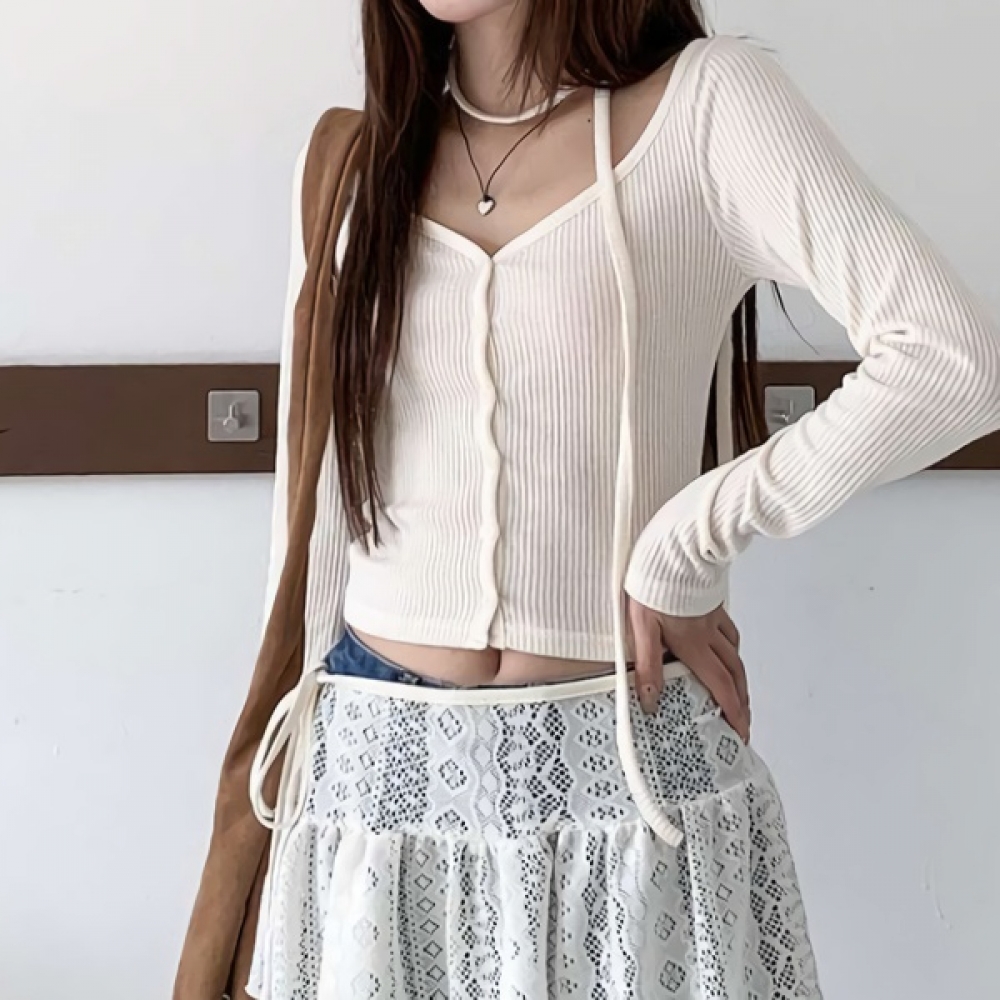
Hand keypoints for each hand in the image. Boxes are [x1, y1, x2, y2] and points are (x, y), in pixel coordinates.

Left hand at [627, 597, 750, 741]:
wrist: (672, 550)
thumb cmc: (654, 586)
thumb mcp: (642, 628)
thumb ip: (648, 665)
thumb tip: (650, 700)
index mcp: (693, 645)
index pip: (719, 686)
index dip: (732, 711)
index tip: (741, 731)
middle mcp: (708, 634)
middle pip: (733, 675)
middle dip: (741, 701)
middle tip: (744, 720)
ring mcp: (712, 618)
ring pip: (734, 653)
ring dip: (739, 677)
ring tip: (739, 693)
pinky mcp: (711, 603)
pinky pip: (729, 631)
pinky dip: (732, 647)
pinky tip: (727, 647)